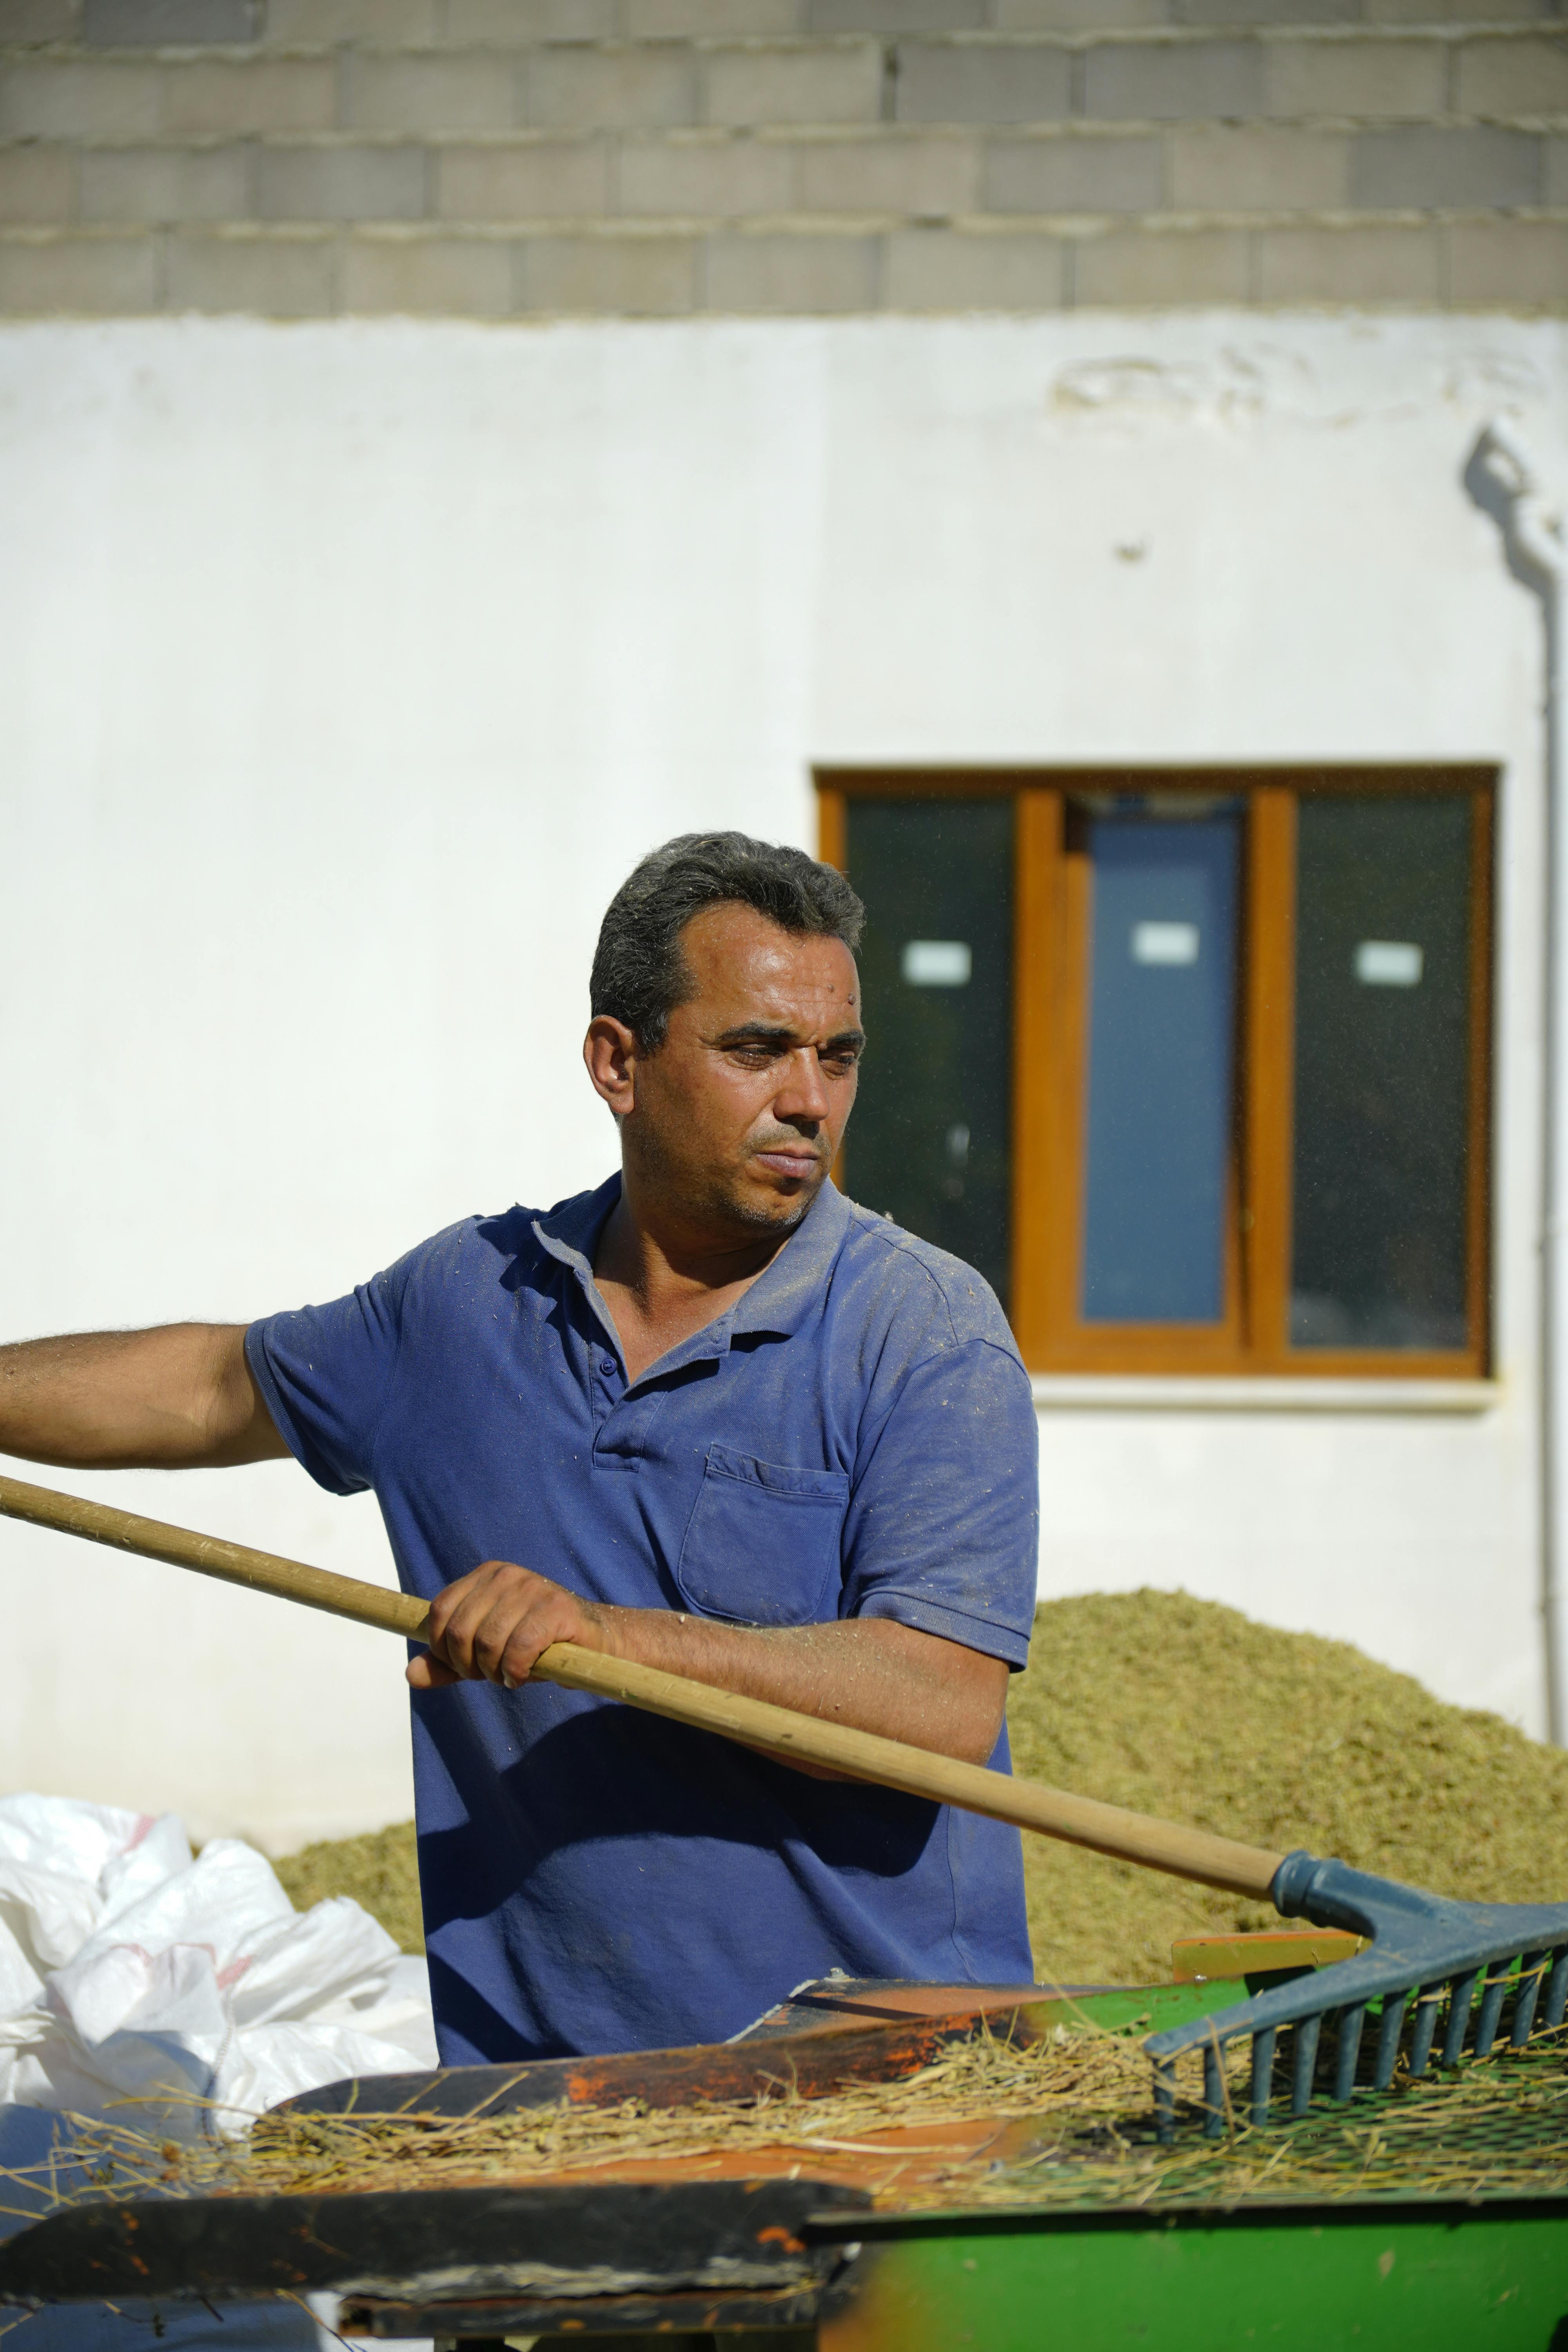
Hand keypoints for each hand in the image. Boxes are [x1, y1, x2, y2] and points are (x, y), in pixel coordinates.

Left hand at [406, 1560, 607, 1691]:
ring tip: (510, 1675)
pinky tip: (524, 1676)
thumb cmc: (536, 1647)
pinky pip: (519, 1648)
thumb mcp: (485, 1654)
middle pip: (460, 1631)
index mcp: (485, 1576)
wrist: (595, 1645)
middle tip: (491, 1675)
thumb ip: (448, 1662)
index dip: (443, 1649)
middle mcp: (506, 1575)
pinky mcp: (557, 1608)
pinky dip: (515, 1672)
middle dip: (469, 1666)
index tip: (464, 1666)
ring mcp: (533, 1588)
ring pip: (487, 1642)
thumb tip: (410, 1674)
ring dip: (495, 1673)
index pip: (439, 1612)